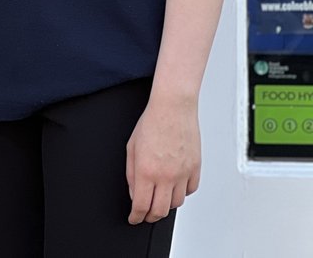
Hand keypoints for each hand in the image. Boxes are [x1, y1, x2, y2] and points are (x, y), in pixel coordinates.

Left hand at [125, 96, 199, 223]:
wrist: (173, 108)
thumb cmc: (151, 123)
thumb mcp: (131, 148)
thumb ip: (131, 174)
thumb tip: (134, 193)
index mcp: (147, 171)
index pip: (142, 205)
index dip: (136, 217)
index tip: (134, 218)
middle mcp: (166, 175)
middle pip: (161, 210)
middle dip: (150, 216)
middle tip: (145, 215)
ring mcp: (183, 173)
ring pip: (177, 203)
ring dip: (166, 205)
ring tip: (159, 200)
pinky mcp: (195, 168)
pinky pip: (190, 190)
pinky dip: (182, 193)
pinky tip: (174, 187)